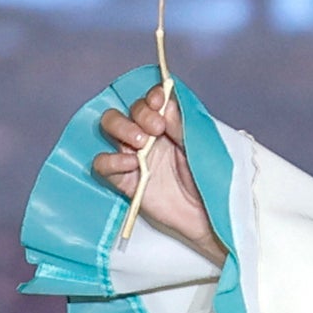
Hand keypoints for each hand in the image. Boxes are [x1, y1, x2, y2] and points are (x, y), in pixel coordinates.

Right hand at [92, 85, 220, 262]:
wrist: (208, 216)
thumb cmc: (208, 181)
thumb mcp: (200, 148)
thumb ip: (181, 126)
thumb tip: (166, 103)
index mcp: (168, 126)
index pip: (152, 101)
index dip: (152, 96)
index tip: (160, 100)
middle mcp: (148, 137)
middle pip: (129, 111)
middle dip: (140, 114)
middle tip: (157, 128)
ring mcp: (133, 156)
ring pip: (110, 128)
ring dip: (122, 128)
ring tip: (142, 145)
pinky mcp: (124, 180)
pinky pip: (103, 164)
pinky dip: (112, 160)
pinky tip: (132, 165)